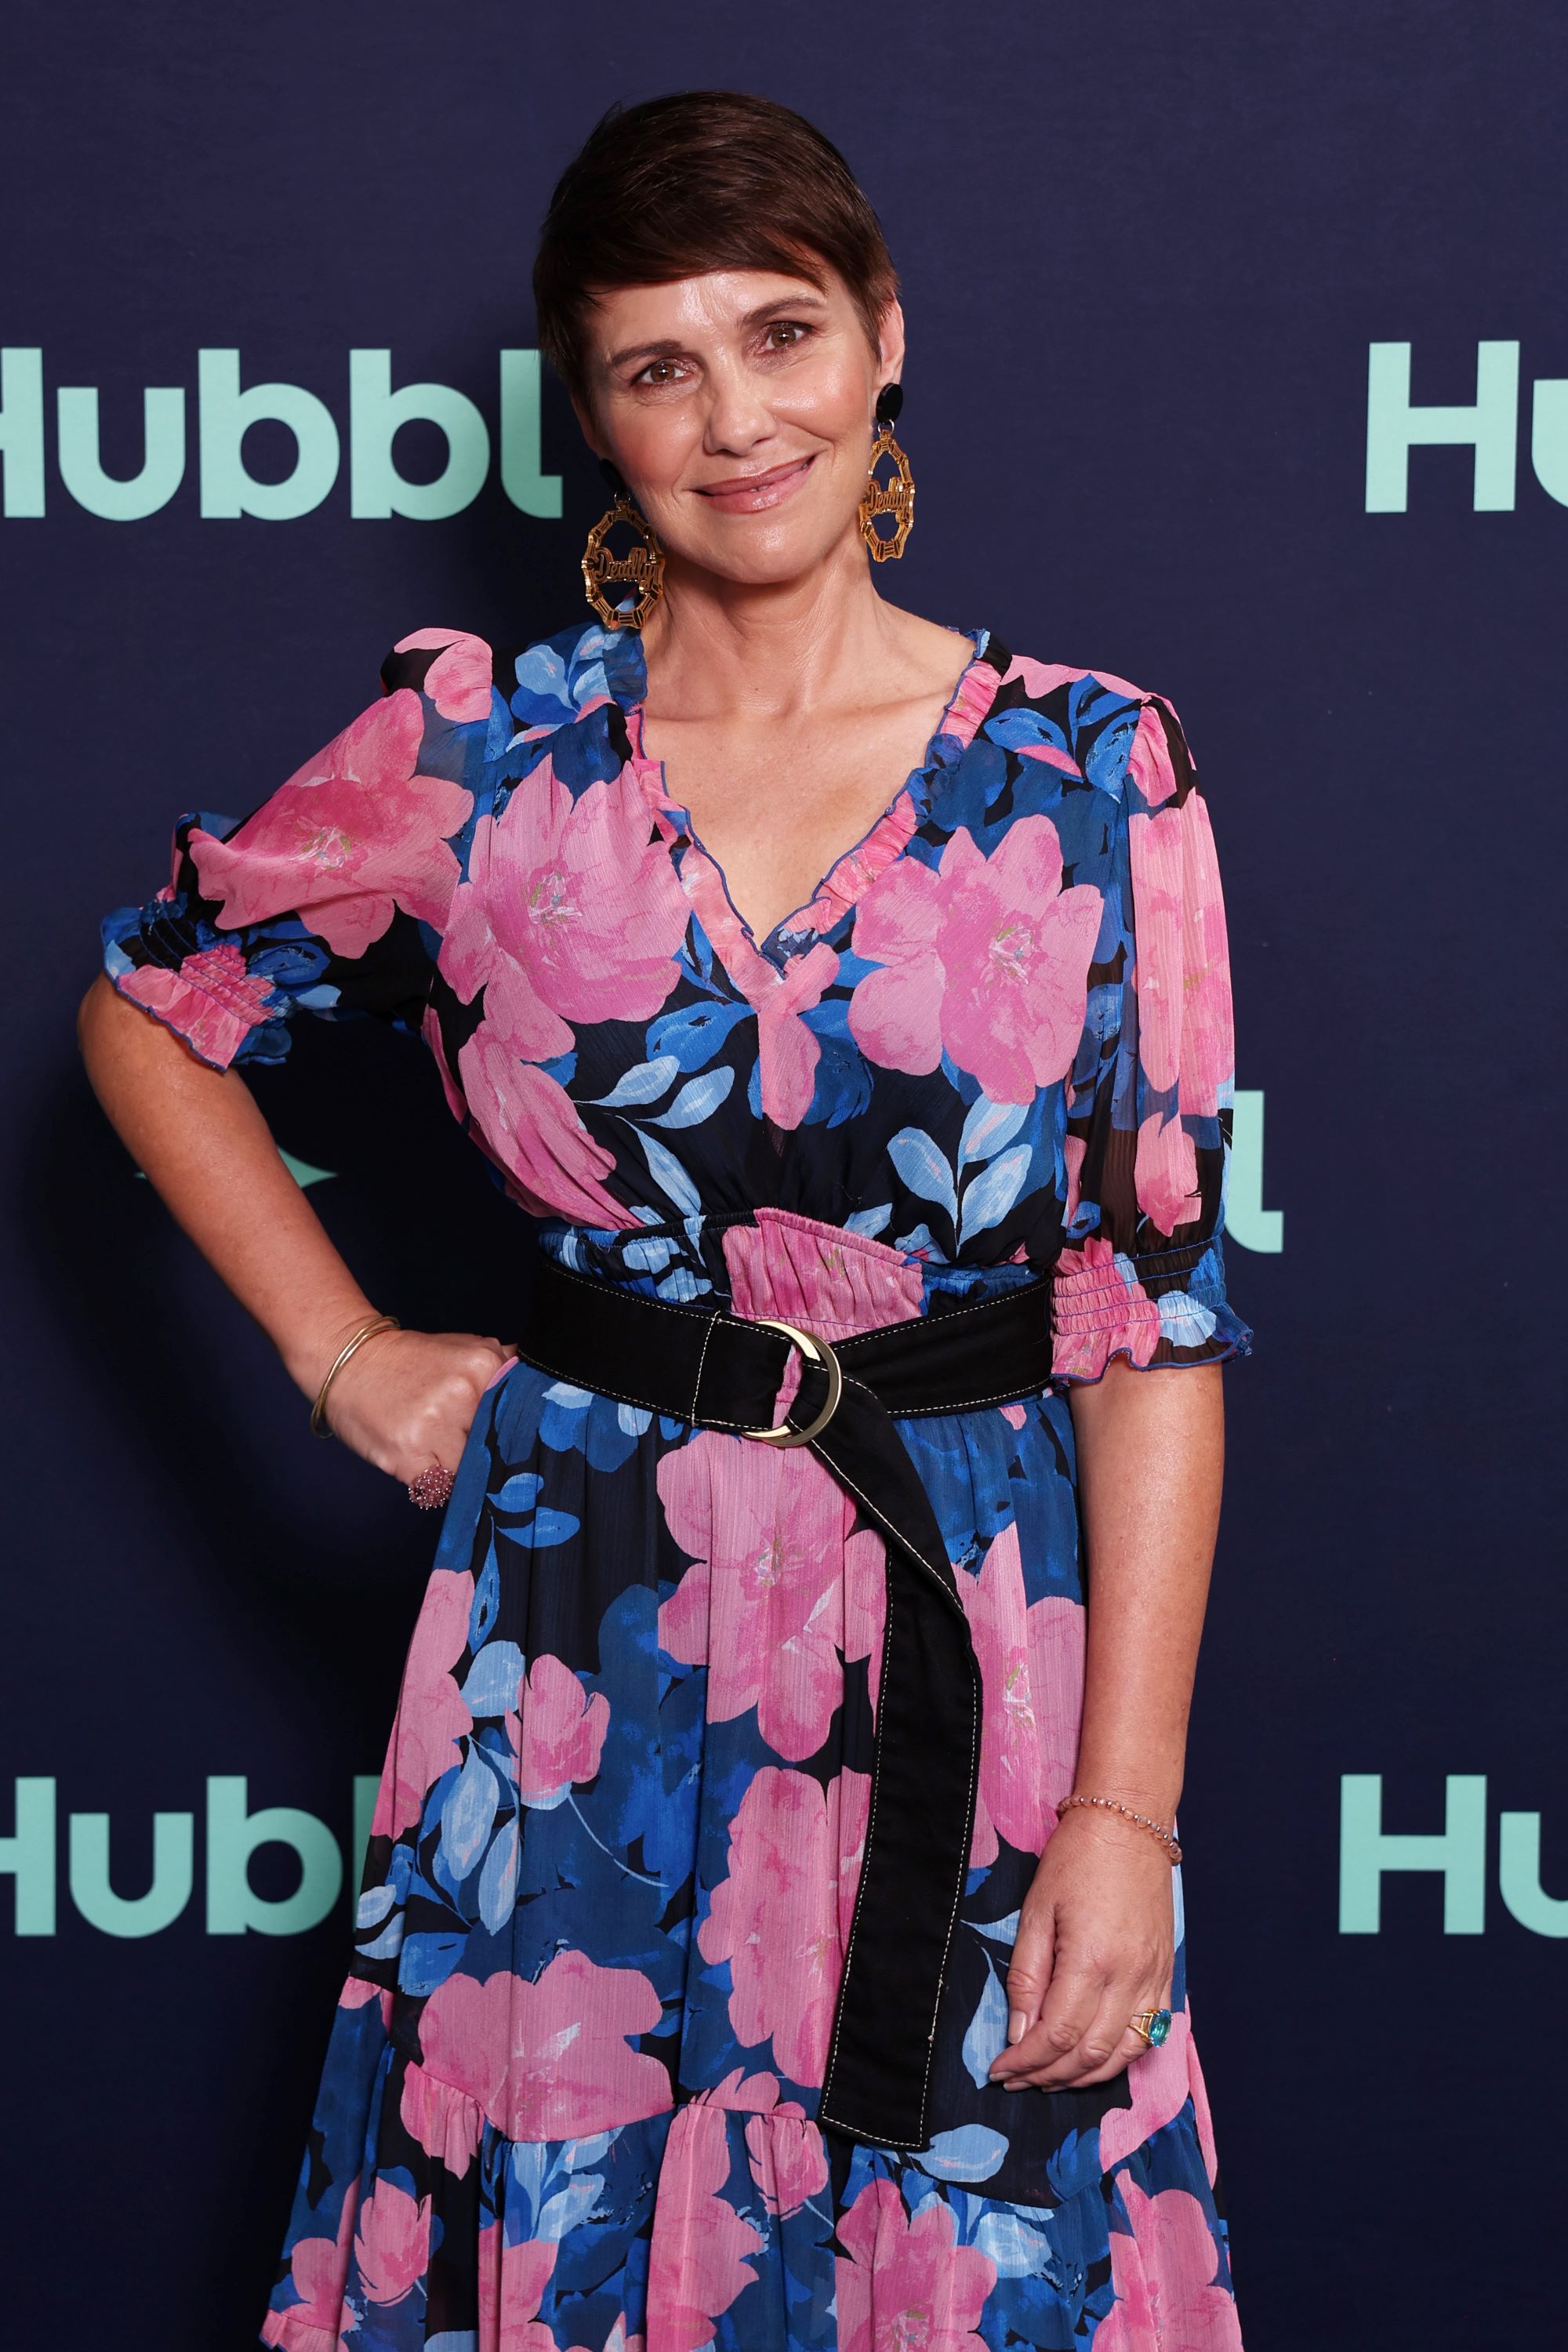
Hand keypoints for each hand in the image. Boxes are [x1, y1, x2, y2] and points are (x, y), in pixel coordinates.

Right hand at [316, 1325, 513, 1485]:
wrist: (350, 1362)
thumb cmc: (411, 1361)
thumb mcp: (464, 1347)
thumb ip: (504, 1367)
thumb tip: (545, 1389)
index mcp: (482, 1366)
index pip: (517, 1417)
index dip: (510, 1433)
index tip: (505, 1442)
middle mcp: (461, 1396)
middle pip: (494, 1447)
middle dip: (483, 1451)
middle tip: (463, 1441)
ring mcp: (432, 1428)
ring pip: (468, 1472)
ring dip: (456, 1469)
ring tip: (436, 1446)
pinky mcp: (406, 1458)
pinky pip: (436, 1489)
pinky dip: (432, 1482)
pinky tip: (420, 1458)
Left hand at [988, 1805, 1173, 2093]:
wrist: (1128, 1826)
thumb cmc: (1075, 1861)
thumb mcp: (1036, 1911)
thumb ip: (1026, 1976)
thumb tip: (1018, 2033)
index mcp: (1091, 1961)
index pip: (1056, 2036)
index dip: (1026, 2061)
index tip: (1000, 2069)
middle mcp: (1129, 1978)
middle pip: (1089, 2054)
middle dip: (1048, 2076)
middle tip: (1017, 2079)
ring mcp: (1153, 1979)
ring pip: (1121, 2054)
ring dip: (1083, 2076)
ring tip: (1048, 2077)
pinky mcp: (1165, 1975)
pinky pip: (1147, 2035)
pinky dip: (1118, 2057)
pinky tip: (1092, 2059)